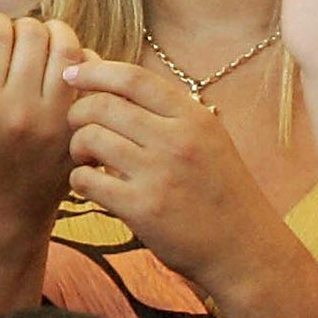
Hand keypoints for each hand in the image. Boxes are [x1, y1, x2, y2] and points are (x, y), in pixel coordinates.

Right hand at [0, 14, 85, 219]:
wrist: (4, 209)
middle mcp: (22, 114)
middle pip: (34, 37)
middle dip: (26, 26)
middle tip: (22, 35)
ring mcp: (58, 123)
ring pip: (68, 51)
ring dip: (57, 35)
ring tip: (47, 39)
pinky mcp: (82, 129)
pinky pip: (94, 79)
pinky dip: (84, 61)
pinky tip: (67, 66)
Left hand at [64, 60, 285, 291]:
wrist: (244, 247)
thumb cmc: (221, 193)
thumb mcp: (210, 142)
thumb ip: (171, 116)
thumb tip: (115, 87)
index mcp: (196, 119)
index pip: (134, 78)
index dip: (95, 71)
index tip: (73, 73)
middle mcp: (178, 140)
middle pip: (101, 105)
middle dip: (78, 113)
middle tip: (80, 128)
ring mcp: (159, 173)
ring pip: (89, 139)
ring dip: (77, 148)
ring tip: (89, 160)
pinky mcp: (141, 208)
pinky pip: (85, 180)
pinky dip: (80, 180)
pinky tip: (93, 187)